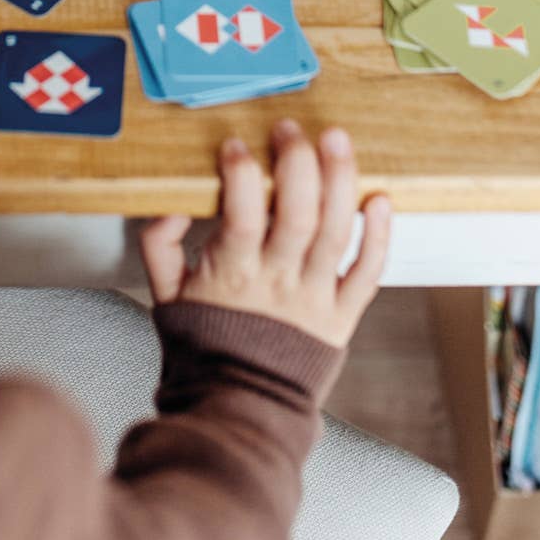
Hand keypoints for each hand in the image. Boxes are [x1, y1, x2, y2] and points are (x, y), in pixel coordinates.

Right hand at [140, 124, 390, 349]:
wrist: (239, 408)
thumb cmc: (202, 347)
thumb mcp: (165, 296)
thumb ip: (159, 245)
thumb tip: (172, 203)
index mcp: (231, 275)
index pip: (242, 214)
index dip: (241, 173)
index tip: (235, 146)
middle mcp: (278, 282)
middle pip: (299, 214)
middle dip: (297, 161)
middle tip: (289, 130)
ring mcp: (315, 299)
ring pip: (337, 231)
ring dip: (340, 179)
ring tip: (336, 139)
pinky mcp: (344, 315)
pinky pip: (369, 272)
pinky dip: (380, 234)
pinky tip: (379, 199)